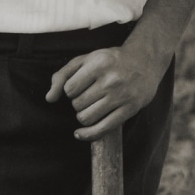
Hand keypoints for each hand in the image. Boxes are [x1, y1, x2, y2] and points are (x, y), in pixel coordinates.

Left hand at [48, 43, 169, 139]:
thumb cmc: (110, 61)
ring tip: (91, 107)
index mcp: (99, 64)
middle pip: (77, 104)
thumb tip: (50, 99)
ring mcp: (121, 96)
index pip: (69, 88)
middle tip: (88, 96)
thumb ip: (63, 75)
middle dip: (78, 103)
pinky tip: (79, 133)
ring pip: (86, 118)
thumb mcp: (86, 59)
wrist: (144, 62)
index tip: (79, 86)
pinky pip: (103, 129)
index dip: (70, 90)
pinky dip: (87, 134)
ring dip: (83, 115)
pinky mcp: (129, 110)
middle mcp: (111, 80)